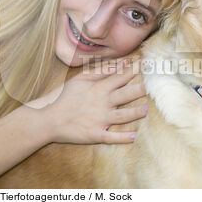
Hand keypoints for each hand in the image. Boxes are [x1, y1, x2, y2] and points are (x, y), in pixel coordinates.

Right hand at [31, 59, 147, 144]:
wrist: (49, 119)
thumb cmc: (65, 97)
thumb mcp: (81, 79)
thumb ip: (101, 71)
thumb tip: (120, 63)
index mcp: (99, 88)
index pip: (121, 77)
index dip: (135, 70)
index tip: (147, 65)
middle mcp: (102, 103)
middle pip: (125, 95)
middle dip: (140, 90)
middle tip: (152, 86)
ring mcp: (99, 119)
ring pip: (122, 116)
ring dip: (135, 113)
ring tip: (146, 109)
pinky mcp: (95, 134)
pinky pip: (112, 137)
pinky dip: (123, 138)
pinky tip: (133, 136)